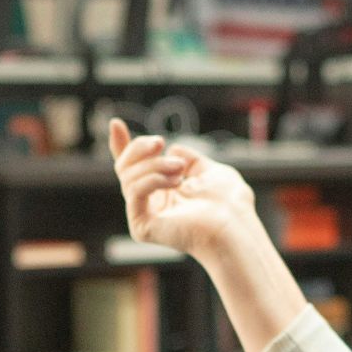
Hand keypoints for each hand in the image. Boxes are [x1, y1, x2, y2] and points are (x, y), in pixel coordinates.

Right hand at [108, 119, 255, 257]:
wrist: (236, 226)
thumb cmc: (231, 204)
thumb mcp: (209, 170)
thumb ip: (190, 159)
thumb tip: (173, 148)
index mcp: (165, 193)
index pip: (135, 169)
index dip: (123, 147)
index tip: (115, 124)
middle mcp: (152, 204)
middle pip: (125, 168)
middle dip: (139, 148)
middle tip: (161, 142)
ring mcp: (145, 217)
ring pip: (128, 177)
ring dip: (154, 164)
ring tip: (179, 168)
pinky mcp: (142, 227)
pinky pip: (134, 192)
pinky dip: (152, 179)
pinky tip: (176, 182)